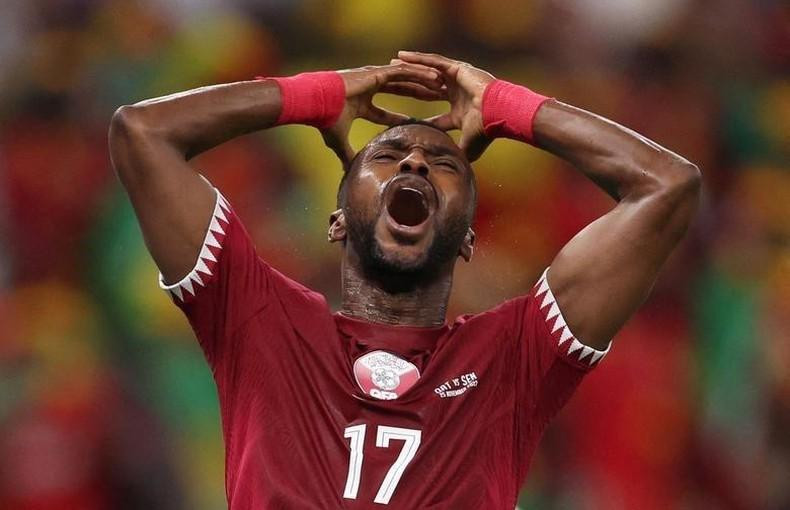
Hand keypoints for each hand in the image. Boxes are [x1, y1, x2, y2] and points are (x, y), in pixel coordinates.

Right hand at [322, 63, 443, 167]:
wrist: (315, 101)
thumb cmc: (324, 119)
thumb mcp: (338, 141)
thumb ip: (346, 155)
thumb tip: (348, 172)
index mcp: (361, 103)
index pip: (384, 113)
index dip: (399, 118)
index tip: (413, 122)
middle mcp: (368, 88)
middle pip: (400, 91)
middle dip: (417, 95)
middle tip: (434, 101)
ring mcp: (373, 77)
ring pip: (405, 78)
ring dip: (424, 82)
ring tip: (442, 85)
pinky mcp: (376, 72)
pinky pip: (404, 72)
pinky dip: (420, 74)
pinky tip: (434, 78)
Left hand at [392, 51, 495, 161]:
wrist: (500, 113)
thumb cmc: (487, 129)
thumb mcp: (468, 146)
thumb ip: (457, 155)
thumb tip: (450, 174)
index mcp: (459, 111)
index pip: (434, 115)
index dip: (418, 117)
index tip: (402, 119)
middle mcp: (457, 93)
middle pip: (425, 90)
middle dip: (408, 88)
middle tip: (390, 85)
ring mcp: (457, 79)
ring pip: (427, 73)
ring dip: (409, 70)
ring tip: (390, 65)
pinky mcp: (457, 68)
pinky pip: (433, 62)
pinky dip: (417, 59)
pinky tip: (401, 56)